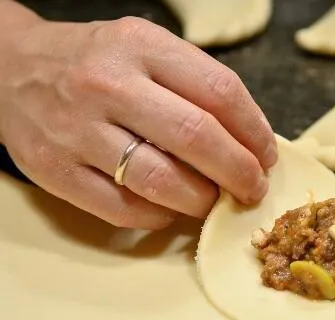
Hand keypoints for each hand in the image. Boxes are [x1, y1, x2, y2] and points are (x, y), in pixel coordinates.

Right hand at [0, 11, 275, 229]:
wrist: (9, 69)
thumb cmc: (94, 62)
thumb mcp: (145, 48)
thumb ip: (194, 85)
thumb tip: (250, 140)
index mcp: (140, 46)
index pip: (219, 91)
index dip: (254, 131)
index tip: (267, 155)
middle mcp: (107, 84)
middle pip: (196, 138)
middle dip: (239, 172)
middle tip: (254, 188)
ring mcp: (77, 130)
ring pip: (161, 180)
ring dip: (202, 200)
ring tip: (214, 201)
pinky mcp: (54, 171)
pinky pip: (123, 209)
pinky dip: (160, 216)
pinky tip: (171, 208)